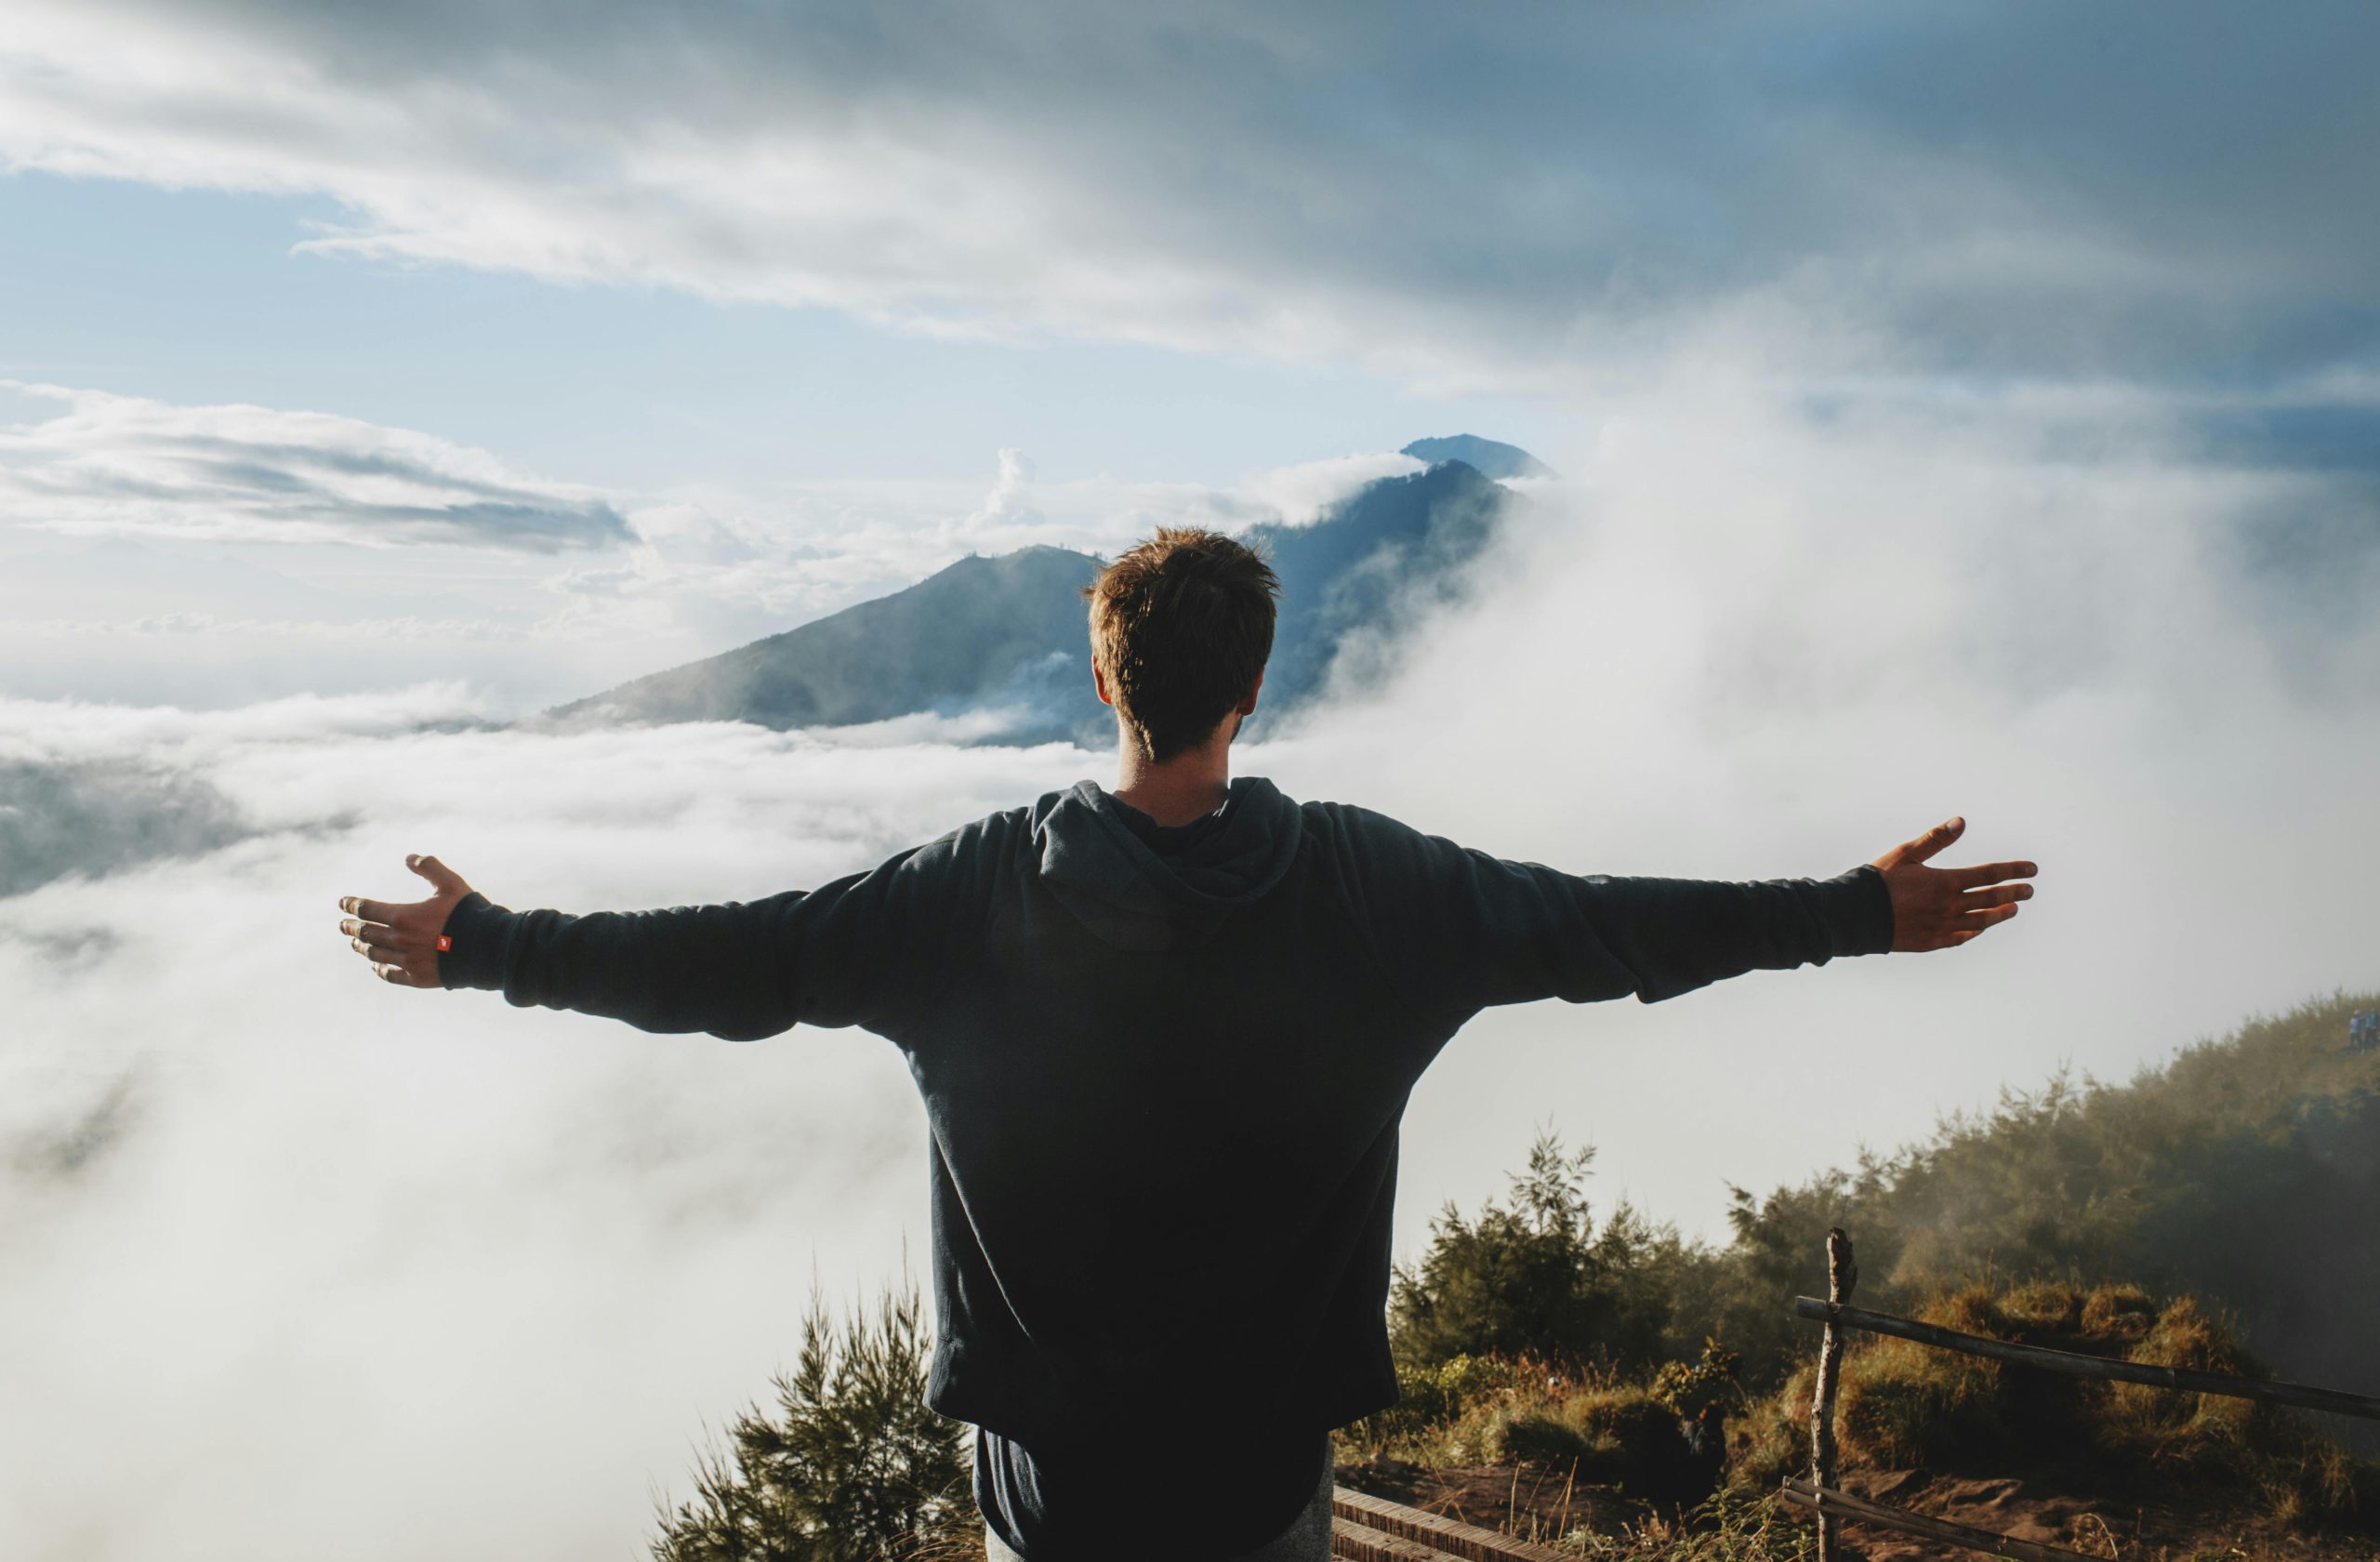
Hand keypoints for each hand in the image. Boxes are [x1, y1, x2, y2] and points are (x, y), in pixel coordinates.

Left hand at [337, 853, 474, 987]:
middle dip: (352, 927)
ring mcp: (408, 961)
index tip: (343, 903)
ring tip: (356, 943)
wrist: (489, 949)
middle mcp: (400, 940)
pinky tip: (376, 965)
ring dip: (362, 947)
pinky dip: (379, 969)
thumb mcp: (452, 883)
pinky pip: (390, 975)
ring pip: (374, 954)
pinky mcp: (418, 978)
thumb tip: (408, 857)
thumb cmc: (470, 913)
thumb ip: (430, 867)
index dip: (352, 905)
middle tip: (343, 925)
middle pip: (366, 933)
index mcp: (404, 916)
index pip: (367, 909)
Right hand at [1869, 817, 2036, 952]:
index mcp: (1946, 881)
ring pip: (1981, 921)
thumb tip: (1961, 822)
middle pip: (1991, 898)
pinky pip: (1961, 938)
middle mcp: (1950, 906)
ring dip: (1999, 914)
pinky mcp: (1932, 941)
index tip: (2032, 870)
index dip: (2013, 870)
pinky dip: (1974, 931)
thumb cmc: (1879, 880)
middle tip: (2030, 890)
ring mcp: (1943, 926)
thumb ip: (1935, 839)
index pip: (1989, 874)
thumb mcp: (1906, 853)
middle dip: (2014, 893)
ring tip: (2012, 909)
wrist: (1857, 915)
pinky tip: (1980, 928)